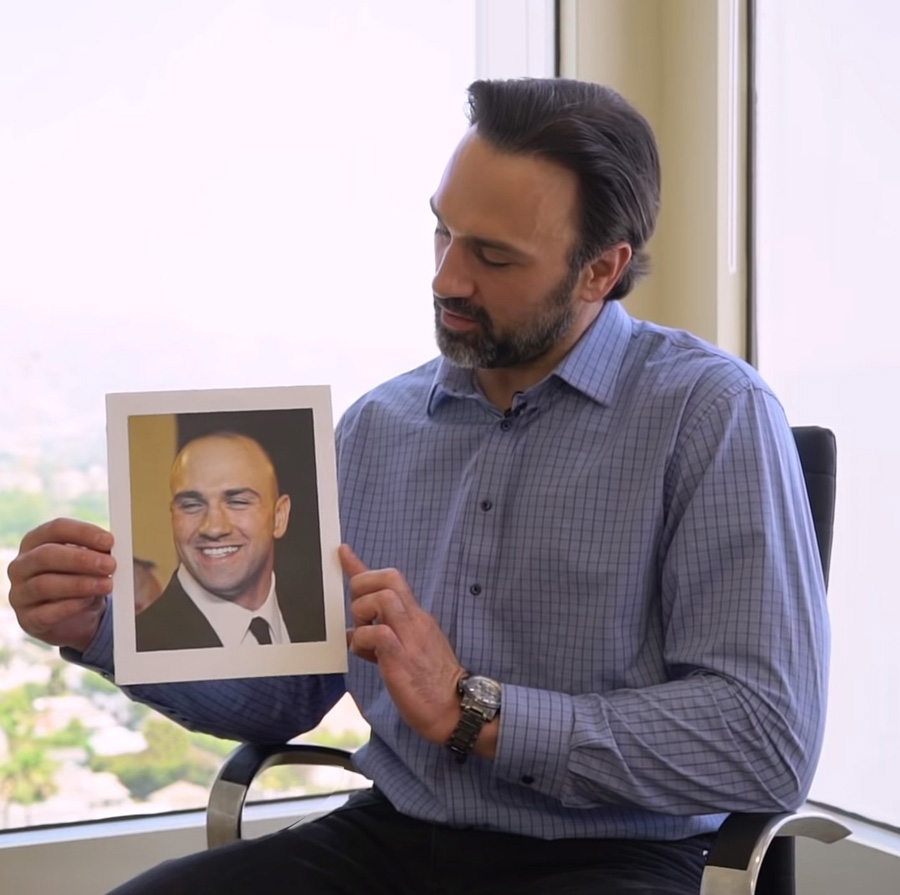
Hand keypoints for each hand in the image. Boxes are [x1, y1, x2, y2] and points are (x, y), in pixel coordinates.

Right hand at [7, 518, 114, 652]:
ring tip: (107, 585)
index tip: (109, 541)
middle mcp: (22, 565)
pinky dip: (70, 606)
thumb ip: (98, 553)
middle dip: (82, 559)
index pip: (56, 529)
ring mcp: (20, 593)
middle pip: (46, 555)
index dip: (83, 533)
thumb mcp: (89, 562)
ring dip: (80, 584)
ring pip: (44, 584)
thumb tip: (113, 549)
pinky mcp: (27, 619)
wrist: (73, 617)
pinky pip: (46, 612)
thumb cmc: (79, 578)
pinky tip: (88, 601)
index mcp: (36, 541)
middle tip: (110, 565)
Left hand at [340, 544, 465, 745]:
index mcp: (417, 617)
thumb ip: (383, 636)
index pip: (392, 581)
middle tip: (359, 614)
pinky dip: (364, 639)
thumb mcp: (408, 650)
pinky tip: (367, 655)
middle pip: (388, 577)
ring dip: (363, 613)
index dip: (362, 566)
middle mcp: (415, 620)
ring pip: (382, 598)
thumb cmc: (430, 684)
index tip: (343, 552)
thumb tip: (354, 634)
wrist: (455, 709)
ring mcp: (410, 636)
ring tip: (364, 638)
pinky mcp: (401, 657)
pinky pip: (378, 633)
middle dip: (363, 586)